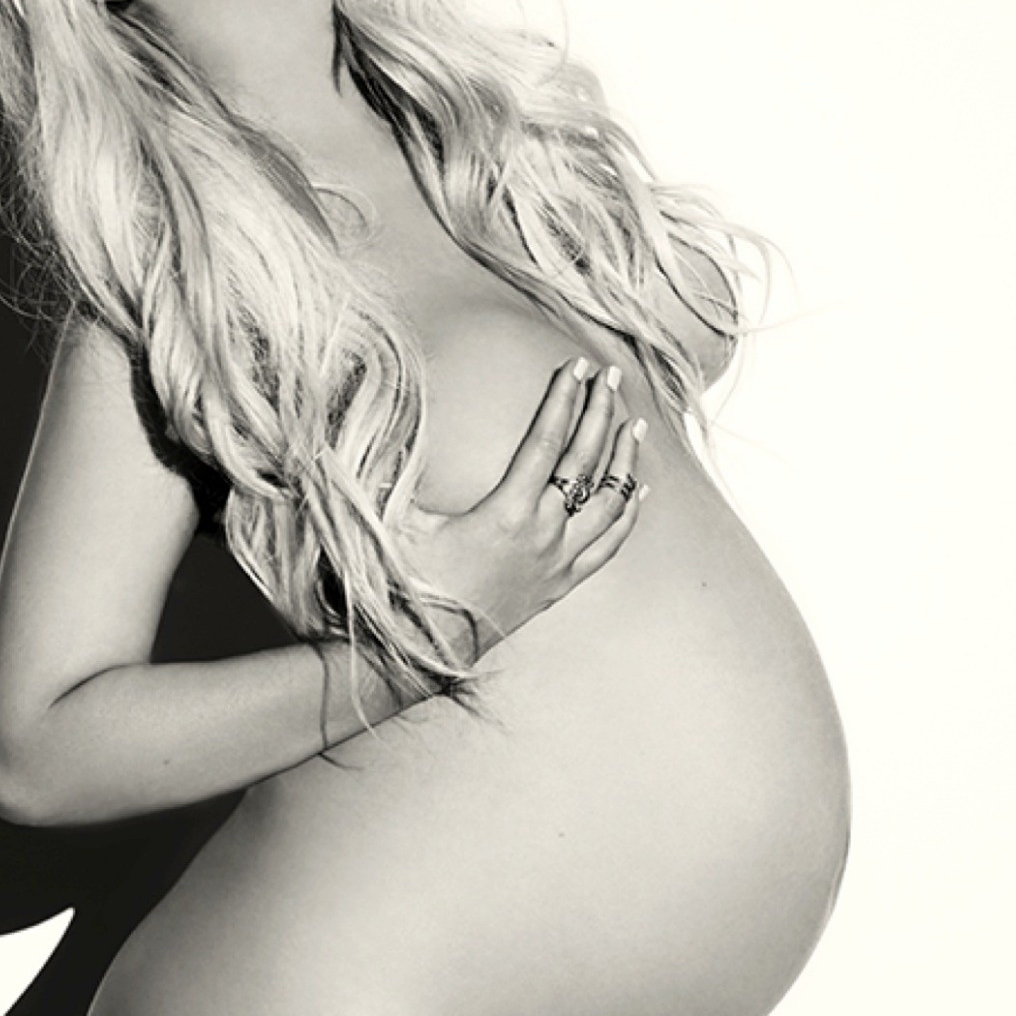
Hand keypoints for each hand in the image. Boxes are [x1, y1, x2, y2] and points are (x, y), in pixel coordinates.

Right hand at [398, 361, 646, 660]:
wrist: (425, 649)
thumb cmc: (407, 585)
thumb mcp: (397, 521)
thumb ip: (394, 466)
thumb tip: (376, 412)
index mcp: (509, 512)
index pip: (547, 440)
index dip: (564, 399)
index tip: (576, 367)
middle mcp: (545, 534)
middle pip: (586, 461)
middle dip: (600, 412)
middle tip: (611, 377)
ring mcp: (559, 562)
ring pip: (610, 503)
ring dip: (624, 459)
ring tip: (634, 425)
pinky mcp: (562, 585)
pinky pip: (609, 546)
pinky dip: (628, 514)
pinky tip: (639, 492)